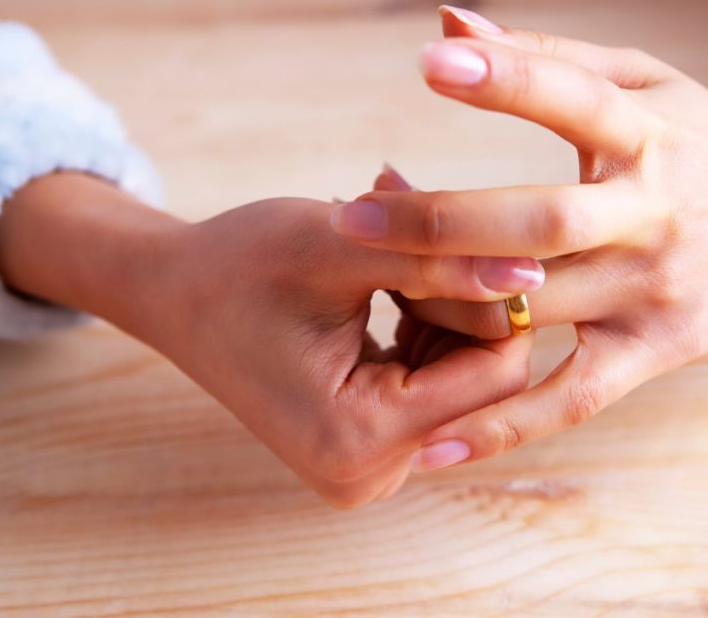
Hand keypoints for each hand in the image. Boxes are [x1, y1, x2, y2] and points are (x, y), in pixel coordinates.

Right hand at [0, 173, 543, 506]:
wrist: (174, 294)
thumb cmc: (241, 262)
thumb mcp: (342, 247)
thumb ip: (440, 260)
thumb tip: (532, 271)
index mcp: (358, 437)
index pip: (495, 375)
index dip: (496, 300)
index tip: (463, 238)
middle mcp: (368, 473)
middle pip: (483, 382)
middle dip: (463, 303)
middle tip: (413, 235)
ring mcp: (368, 467)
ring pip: (463, 379)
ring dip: (443, 310)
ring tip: (390, 255)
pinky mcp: (368, 447)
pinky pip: (436, 386)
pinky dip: (426, 329)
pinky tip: (389, 287)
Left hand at [330, 6, 707, 468]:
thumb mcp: (651, 86)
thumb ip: (550, 58)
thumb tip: (451, 24)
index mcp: (647, 133)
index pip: (574, 98)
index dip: (507, 78)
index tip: (433, 62)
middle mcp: (650, 212)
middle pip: (537, 221)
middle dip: (441, 221)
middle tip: (351, 215)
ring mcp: (652, 289)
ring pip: (539, 310)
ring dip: (451, 312)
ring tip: (372, 312)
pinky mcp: (656, 350)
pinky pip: (570, 396)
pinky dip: (503, 426)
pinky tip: (431, 449)